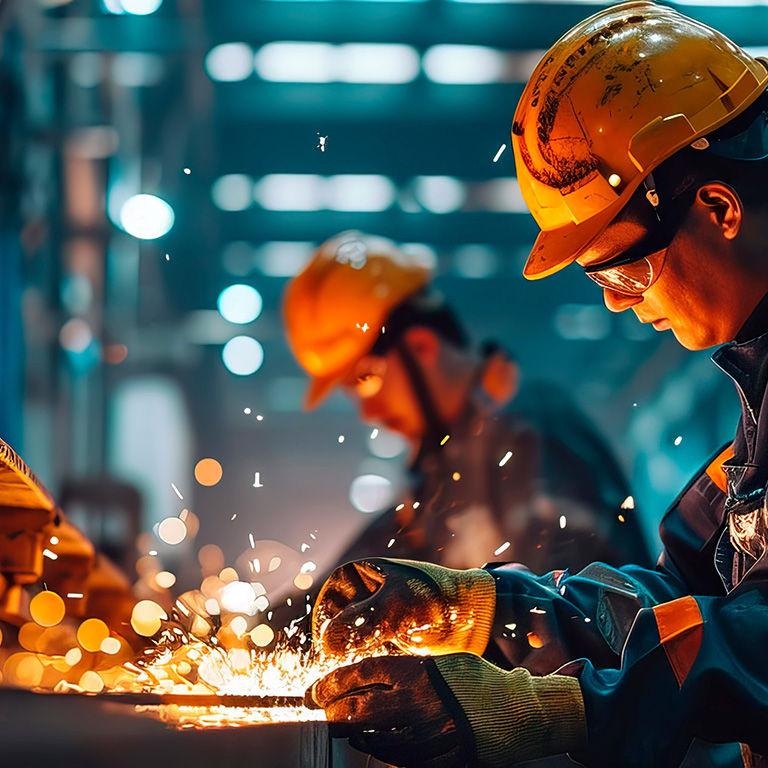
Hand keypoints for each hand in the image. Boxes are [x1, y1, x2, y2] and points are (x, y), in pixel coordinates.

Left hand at [309, 653, 586, 767]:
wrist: (520, 711)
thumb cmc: (474, 682)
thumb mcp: (439, 664)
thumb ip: (405, 671)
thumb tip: (363, 680)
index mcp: (419, 670)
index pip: (362, 673)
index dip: (332, 683)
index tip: (316, 691)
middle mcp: (421, 701)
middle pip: (360, 709)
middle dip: (335, 712)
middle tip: (325, 713)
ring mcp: (431, 733)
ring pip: (376, 740)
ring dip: (358, 736)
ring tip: (349, 731)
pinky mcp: (444, 759)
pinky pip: (402, 762)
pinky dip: (386, 754)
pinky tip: (378, 746)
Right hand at [312, 558, 495, 658]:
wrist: (473, 615)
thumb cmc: (437, 599)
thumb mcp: (397, 608)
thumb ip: (361, 624)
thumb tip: (327, 642)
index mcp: (360, 574)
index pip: (327, 603)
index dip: (323, 627)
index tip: (326, 653)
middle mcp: (363, 594)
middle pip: (336, 624)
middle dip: (336, 648)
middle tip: (337, 671)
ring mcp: (375, 616)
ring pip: (349, 641)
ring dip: (349, 660)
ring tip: (353, 677)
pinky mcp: (386, 637)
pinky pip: (366, 653)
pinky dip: (365, 665)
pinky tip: (370, 676)